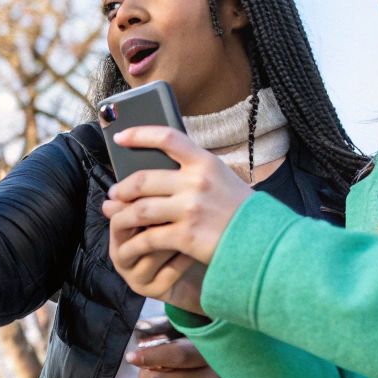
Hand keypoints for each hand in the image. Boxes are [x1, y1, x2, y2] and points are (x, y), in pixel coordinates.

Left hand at [103, 125, 251, 279]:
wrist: (263, 242)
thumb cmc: (241, 211)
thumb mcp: (223, 179)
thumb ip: (194, 172)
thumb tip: (157, 172)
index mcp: (206, 162)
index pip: (167, 137)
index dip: (139, 134)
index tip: (120, 137)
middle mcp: (196, 182)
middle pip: (143, 179)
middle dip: (122, 188)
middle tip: (114, 194)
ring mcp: (190, 209)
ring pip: (140, 209)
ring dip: (121, 214)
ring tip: (116, 216)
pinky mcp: (185, 236)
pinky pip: (149, 237)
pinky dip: (134, 241)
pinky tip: (129, 243)